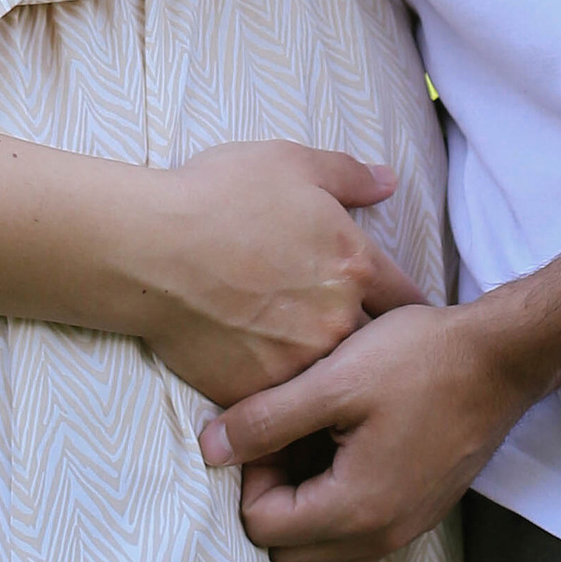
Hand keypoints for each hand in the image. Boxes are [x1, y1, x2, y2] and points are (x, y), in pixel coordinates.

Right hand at [130, 141, 426, 408]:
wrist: (150, 249)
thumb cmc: (217, 197)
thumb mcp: (289, 164)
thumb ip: (348, 175)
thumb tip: (389, 183)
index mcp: (354, 265)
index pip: (405, 298)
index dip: (406, 306)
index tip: (409, 322)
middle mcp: (338, 320)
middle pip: (374, 345)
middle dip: (373, 346)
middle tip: (369, 352)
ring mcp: (299, 362)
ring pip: (330, 376)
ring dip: (328, 371)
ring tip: (318, 371)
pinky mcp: (258, 391)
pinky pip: (282, 398)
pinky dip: (280, 389)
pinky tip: (267, 377)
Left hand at [196, 292, 531, 561]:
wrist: (498, 361)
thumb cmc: (417, 361)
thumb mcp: (334, 380)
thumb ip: (266, 419)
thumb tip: (209, 449)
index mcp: (355, 508)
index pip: (263, 528)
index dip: (251, 473)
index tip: (270, 424)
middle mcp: (381, 536)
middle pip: (288, 552)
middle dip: (272, 498)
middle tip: (285, 435)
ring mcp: (404, 530)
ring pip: (323, 556)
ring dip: (301, 511)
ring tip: (310, 445)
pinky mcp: (418, 514)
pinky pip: (356, 541)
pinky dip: (335, 512)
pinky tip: (342, 451)